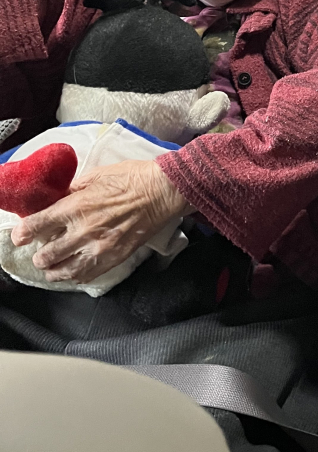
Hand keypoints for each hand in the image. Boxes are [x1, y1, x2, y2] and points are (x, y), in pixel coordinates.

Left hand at [10, 160, 188, 283]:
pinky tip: (72, 272)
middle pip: (46, 255)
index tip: (21, 235)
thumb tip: (59, 198)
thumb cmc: (133, 178)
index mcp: (76, 206)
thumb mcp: (97, 174)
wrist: (163, 191)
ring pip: (63, 271)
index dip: (23, 233)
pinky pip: (86, 276)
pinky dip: (74, 276)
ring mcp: (99, 248)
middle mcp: (83, 230)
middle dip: (39, 254)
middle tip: (41, 250)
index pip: (37, 226)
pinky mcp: (114, 258)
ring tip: (52, 266)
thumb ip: (74, 189)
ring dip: (53, 269)